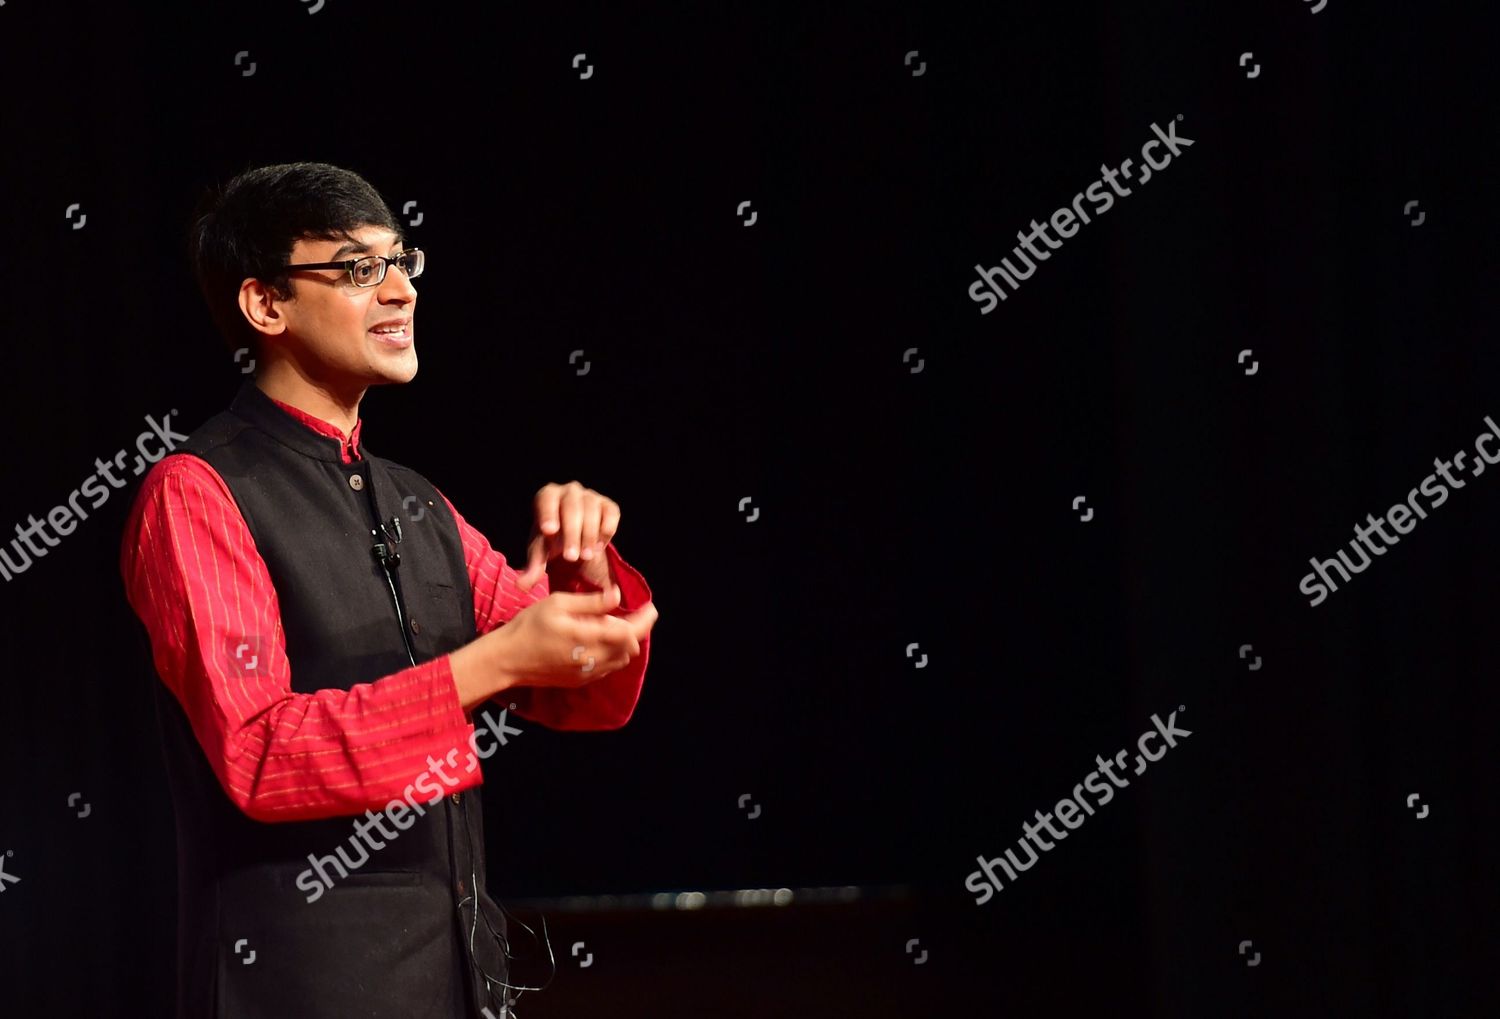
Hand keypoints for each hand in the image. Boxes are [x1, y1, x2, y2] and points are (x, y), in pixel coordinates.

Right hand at [495, 584, 657, 689]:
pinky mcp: (579, 681)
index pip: (630, 632)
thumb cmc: (529, 626)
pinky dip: (613, 655)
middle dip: (637, 630)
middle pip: (630, 648)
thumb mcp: (558, 603)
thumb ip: (591, 602)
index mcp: (589, 637)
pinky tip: (601, 641)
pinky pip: (607, 668)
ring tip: (615, 625)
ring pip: (621, 660)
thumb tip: (617, 596)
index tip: (651, 608)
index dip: (645, 620)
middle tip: (634, 613)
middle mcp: (592, 659)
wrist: (507, 659)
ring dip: (625, 643)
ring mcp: (587, 673)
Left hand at [515, 481, 620, 593]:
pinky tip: (599, 546)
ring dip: (589, 535)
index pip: (546, 499)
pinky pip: (610, 513)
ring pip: (592, 510)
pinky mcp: (608, 506)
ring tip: (586, 556)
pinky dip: (606, 530)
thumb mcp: (540, 554)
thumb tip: (521, 586)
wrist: (574, 540)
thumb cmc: (552, 542)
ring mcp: (591, 496)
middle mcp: (570, 491)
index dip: (548, 514)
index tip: (549, 532)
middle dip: (572, 533)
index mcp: (547, 495)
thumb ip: (533, 568)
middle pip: (571, 508)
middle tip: (572, 557)